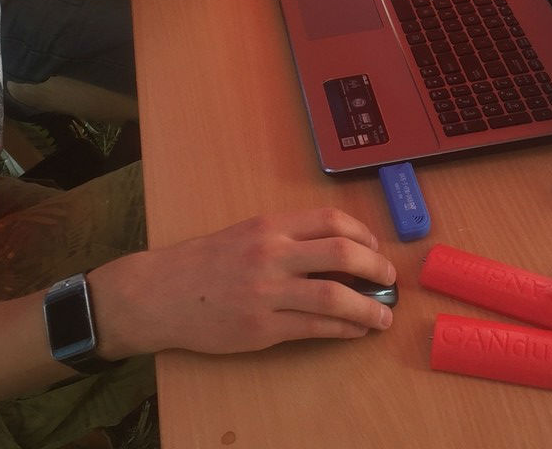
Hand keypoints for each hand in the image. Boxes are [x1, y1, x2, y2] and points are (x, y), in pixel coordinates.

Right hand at [92, 208, 394, 356]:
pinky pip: (314, 328)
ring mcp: (267, 292)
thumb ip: (286, 238)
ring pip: (333, 296)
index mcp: (269, 225)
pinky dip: (342, 330)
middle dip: (375, 267)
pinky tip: (355, 331)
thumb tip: (336, 248)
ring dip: (367, 307)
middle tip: (390, 279)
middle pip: (340, 253)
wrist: (161, 293)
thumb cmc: (205, 261)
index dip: (362, 234)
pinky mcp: (262, 328)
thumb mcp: (246, 233)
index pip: (330, 220)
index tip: (375, 247)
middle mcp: (271, 254)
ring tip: (383, 316)